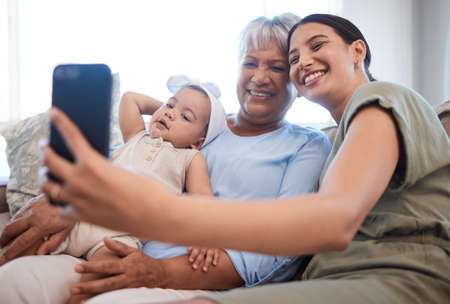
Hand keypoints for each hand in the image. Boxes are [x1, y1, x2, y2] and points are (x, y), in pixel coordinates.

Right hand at [0, 194, 74, 264]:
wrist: (69, 194)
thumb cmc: (69, 213)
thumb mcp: (66, 230)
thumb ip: (53, 242)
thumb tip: (40, 253)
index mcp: (42, 225)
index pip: (22, 241)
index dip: (11, 252)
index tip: (4, 259)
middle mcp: (33, 217)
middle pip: (11, 231)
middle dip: (3, 241)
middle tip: (1, 250)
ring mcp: (30, 208)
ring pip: (12, 222)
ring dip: (6, 232)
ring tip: (4, 241)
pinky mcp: (30, 203)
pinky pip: (17, 214)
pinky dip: (12, 223)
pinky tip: (14, 228)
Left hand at [41, 108, 171, 235]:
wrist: (155, 216)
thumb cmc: (145, 189)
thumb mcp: (122, 169)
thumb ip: (98, 166)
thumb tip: (83, 165)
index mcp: (92, 164)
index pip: (71, 137)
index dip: (60, 122)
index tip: (53, 112)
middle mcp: (79, 182)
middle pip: (50, 162)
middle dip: (45, 151)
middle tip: (45, 146)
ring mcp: (77, 201)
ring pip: (48, 187)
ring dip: (46, 177)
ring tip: (47, 172)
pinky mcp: (81, 217)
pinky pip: (60, 208)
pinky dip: (60, 202)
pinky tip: (62, 198)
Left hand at [70, 237, 166, 295]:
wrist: (161, 275)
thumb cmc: (144, 262)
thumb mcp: (133, 251)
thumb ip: (118, 247)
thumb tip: (105, 239)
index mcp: (126, 265)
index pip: (106, 266)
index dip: (92, 267)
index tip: (77, 267)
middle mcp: (127, 278)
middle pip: (106, 283)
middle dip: (89, 286)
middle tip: (73, 288)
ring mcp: (128, 289)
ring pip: (110, 294)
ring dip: (95, 297)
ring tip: (80, 300)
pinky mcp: (130, 296)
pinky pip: (116, 299)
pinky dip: (105, 302)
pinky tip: (93, 303)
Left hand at [187, 246, 219, 271]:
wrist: (213, 244)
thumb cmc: (202, 250)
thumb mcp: (198, 249)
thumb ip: (193, 250)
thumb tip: (188, 249)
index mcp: (199, 248)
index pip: (195, 251)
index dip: (193, 255)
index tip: (190, 261)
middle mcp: (204, 249)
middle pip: (201, 254)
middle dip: (198, 261)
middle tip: (194, 267)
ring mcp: (211, 250)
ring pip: (209, 255)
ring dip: (207, 262)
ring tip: (204, 270)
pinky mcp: (217, 251)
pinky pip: (216, 255)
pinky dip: (215, 259)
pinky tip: (214, 264)